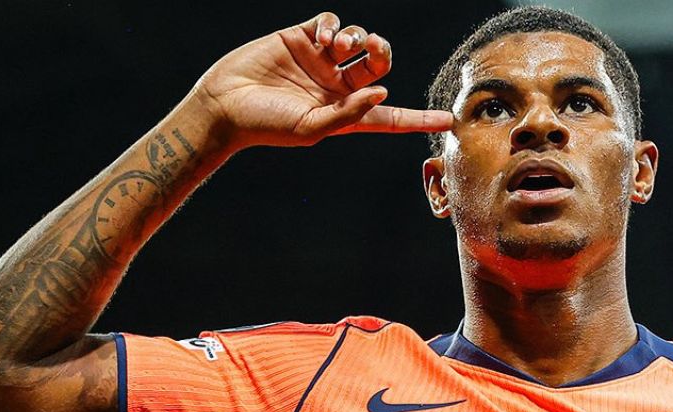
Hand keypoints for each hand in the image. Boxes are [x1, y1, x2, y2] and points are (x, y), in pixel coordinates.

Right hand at [194, 12, 452, 147]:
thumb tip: (384, 90)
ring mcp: (320, 61)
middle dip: (382, 53)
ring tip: (337, 47)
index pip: (390, 116)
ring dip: (356, 38)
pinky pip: (330, 22)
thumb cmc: (266, 125)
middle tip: (372, 50)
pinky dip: (333, 26)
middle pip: (379, 64)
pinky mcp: (301, 38)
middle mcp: (337, 86)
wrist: (224, 103)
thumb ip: (349, 113)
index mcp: (345, 113)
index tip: (448, 121)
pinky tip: (322, 38)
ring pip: (357, 39)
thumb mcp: (312, 127)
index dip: (418, 118)